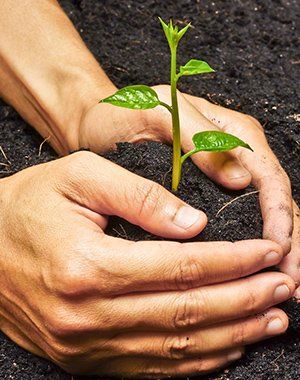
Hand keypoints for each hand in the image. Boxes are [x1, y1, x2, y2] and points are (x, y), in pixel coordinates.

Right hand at [0, 151, 293, 376]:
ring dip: (231, 335)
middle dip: (244, 299)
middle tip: (282, 286)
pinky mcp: (84, 357)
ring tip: (270, 321)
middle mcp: (87, 315)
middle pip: (186, 313)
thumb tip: (195, 224)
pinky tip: (227, 347)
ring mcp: (85, 345)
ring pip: (176, 348)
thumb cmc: (30, 204)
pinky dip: (196, 360)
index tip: (268, 252)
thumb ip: (141, 197)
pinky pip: (152, 367)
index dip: (233, 261)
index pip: (182, 267)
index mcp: (87, 266)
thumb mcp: (81, 178)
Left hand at [79, 85, 299, 289]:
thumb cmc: (125, 116)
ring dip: (276, 250)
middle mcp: (233, 156)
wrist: (99, 125)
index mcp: (232, 134)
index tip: (278, 249)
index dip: (279, 215)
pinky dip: (249, 246)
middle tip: (291, 282)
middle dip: (287, 241)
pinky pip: (238, 220)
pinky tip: (250, 272)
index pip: (269, 178)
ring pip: (261, 215)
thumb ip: (200, 139)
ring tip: (284, 285)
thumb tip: (240, 180)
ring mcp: (221, 175)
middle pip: (275, 201)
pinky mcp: (205, 193)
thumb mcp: (160, 115)